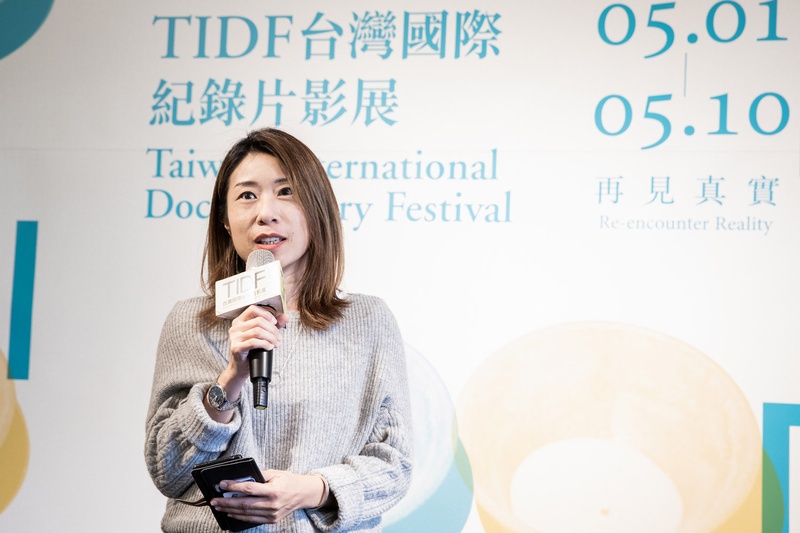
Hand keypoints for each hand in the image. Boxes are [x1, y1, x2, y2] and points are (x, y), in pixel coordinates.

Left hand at [210, 469, 327, 523]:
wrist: (303, 494)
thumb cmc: (289, 481)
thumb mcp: (275, 473)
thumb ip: (259, 475)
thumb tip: (240, 478)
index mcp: (274, 490)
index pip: (249, 489)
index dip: (234, 486)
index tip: (222, 484)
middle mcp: (272, 504)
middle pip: (244, 504)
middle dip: (227, 502)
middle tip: (214, 500)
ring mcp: (272, 514)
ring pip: (246, 513)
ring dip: (230, 510)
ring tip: (219, 506)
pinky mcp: (272, 520)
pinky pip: (252, 520)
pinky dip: (240, 517)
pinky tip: (231, 512)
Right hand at [227, 305, 289, 379]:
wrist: (240, 368)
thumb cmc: (251, 350)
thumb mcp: (263, 335)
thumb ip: (273, 325)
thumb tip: (286, 316)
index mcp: (240, 321)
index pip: (253, 309)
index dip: (266, 314)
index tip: (275, 322)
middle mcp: (235, 327)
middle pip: (258, 321)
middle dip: (273, 329)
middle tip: (279, 338)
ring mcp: (234, 337)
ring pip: (257, 331)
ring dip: (271, 337)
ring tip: (276, 343)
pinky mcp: (236, 348)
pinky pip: (254, 342)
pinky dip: (265, 344)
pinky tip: (269, 347)